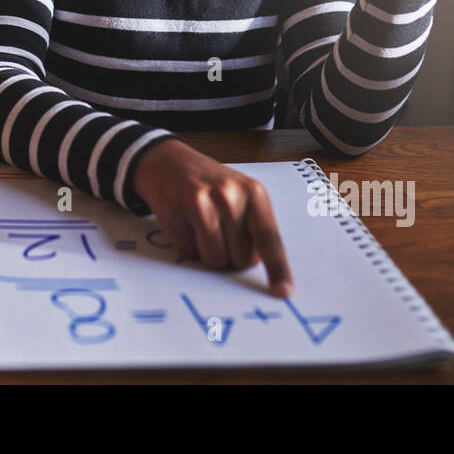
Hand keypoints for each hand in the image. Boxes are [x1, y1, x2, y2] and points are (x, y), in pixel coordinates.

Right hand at [132, 138, 292, 296]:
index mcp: (254, 193)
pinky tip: (186, 223)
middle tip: (220, 232)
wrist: (170, 163)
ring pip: (216, 261)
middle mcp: (231, 195)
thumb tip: (262, 269)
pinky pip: (190, 253)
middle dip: (231, 256)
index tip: (283, 290)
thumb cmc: (210, 186)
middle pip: (241, 260)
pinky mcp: (179, 212)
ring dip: (209, 253)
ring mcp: (204, 202)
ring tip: (202, 227)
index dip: (277, 268)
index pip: (269, 239)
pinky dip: (188, 246)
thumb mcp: (241, 197)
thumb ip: (254, 228)